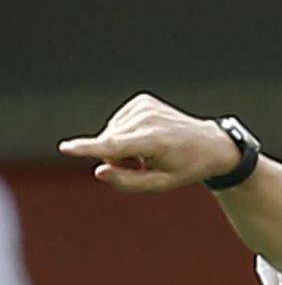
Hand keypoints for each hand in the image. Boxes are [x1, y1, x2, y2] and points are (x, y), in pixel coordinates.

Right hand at [58, 93, 240, 191]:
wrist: (211, 144)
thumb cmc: (187, 167)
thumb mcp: (162, 184)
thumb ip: (128, 182)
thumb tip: (99, 171)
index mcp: (155, 141)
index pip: (115, 146)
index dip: (89, 149)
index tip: (66, 148)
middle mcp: (148, 119)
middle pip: (109, 144)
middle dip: (118, 159)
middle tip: (145, 164)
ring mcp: (145, 106)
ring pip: (111, 134)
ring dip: (123, 147)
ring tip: (150, 151)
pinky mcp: (142, 100)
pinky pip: (118, 123)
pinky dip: (127, 134)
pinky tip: (148, 137)